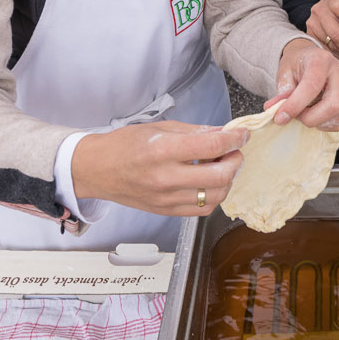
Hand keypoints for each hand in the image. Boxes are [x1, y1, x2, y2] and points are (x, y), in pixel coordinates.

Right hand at [68, 120, 248, 215]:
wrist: (96, 169)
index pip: (212, 146)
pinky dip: (213, 196)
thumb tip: (223, 132)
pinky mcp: (166, 212)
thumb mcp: (159, 128)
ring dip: (227, 181)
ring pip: (216, 197)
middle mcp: (166, 178)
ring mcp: (166, 199)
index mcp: (163, 151)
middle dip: (235, 161)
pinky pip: (202, 209)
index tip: (241, 135)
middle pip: (220, 176)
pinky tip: (209, 182)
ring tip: (221, 167)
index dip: (234, 139)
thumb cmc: (124, 145)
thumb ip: (194, 132)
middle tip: (234, 152)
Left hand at [267, 37, 338, 130]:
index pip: (312, 85)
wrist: (309, 58)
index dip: (296, 104)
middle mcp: (338, 71)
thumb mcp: (285, 71)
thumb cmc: (298, 63)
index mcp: (321, 60)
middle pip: (333, 103)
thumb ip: (283, 91)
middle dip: (311, 118)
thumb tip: (275, 110)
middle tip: (296, 117)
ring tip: (305, 115)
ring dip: (319, 122)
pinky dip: (327, 124)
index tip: (281, 116)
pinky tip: (315, 117)